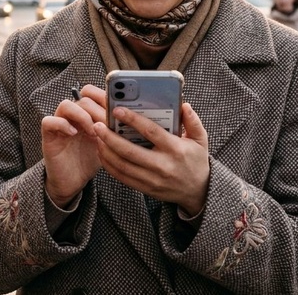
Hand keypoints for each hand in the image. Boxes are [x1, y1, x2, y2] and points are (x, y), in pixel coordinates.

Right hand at [41, 84, 106, 207]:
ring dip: (82, 116)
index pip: (93, 93)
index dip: (104, 96)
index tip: (116, 108)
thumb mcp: (106, 143)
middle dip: (97, 110)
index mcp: (87, 114)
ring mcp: (60, 124)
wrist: (73, 181)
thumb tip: (132, 120)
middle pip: (82, 98)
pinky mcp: (49, 135)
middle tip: (107, 124)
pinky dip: (62, 124)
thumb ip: (113, 131)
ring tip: (92, 131)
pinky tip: (74, 134)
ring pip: (66, 105)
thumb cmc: (89, 161)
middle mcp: (73, 116)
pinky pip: (49, 121)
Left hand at [93, 103, 209, 216]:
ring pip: (122, 165)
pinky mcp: (146, 188)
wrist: (198, 191)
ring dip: (106, 151)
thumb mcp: (201, 139)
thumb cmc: (196, 161)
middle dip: (110, 138)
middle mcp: (162, 166)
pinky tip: (103, 153)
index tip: (118, 110)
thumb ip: (193, 121)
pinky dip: (109, 165)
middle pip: (130, 151)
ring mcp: (152, 179)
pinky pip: (122, 177)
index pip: (151, 132)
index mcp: (175, 149)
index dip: (133, 120)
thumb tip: (184, 105)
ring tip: (97, 137)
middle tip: (98, 125)